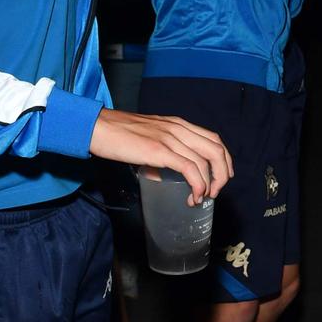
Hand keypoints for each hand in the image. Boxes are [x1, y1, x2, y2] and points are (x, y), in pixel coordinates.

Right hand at [90, 109, 232, 203]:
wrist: (97, 127)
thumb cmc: (118, 134)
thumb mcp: (149, 137)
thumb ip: (162, 151)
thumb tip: (165, 175)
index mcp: (178, 124)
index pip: (214, 139)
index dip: (224, 159)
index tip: (222, 176)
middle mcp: (179, 128)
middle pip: (216, 150)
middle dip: (222, 174)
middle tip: (216, 191)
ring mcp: (170, 138)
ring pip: (205, 161)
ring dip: (209, 184)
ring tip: (201, 198)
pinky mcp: (159, 150)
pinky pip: (190, 168)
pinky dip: (197, 184)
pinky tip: (194, 195)